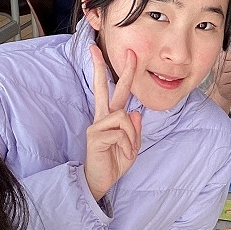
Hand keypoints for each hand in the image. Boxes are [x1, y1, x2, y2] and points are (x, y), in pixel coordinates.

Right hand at [84, 44, 142, 200]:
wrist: (100, 181)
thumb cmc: (114, 162)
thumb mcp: (132, 146)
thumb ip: (135, 130)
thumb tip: (136, 113)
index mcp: (111, 118)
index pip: (115, 91)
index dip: (122, 73)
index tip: (127, 54)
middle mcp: (102, 117)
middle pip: (103, 87)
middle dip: (104, 67)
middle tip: (103, 48)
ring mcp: (97, 125)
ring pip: (123, 116)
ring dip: (131, 135)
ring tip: (126, 149)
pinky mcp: (95, 135)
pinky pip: (120, 132)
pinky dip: (126, 144)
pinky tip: (120, 153)